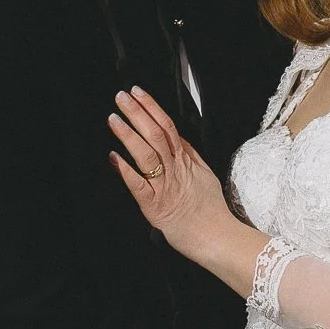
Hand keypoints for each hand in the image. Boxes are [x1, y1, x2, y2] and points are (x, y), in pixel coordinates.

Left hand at [109, 86, 230, 261]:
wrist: (217, 236)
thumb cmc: (210, 209)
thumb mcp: (205, 174)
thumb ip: (190, 155)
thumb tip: (178, 138)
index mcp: (185, 160)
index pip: (167, 126)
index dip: (151, 107)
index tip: (137, 92)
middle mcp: (174, 169)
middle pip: (155, 134)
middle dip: (137, 113)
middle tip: (121, 97)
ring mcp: (164, 186)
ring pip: (146, 154)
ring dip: (128, 135)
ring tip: (114, 120)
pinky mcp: (154, 205)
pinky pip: (138, 185)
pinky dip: (125, 170)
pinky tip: (113, 157)